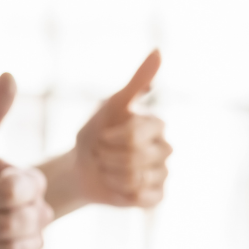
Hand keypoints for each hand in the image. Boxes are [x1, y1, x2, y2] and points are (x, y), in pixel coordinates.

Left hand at [55, 50, 171, 211]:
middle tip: (102, 154)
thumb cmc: (95, 133)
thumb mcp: (111, 106)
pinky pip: (140, 197)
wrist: (82, 167)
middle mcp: (166, 148)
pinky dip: (120, 193)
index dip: (110, 138)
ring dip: (111, 175)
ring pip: (136, 179)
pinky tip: (116, 185)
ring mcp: (163, 173)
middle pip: (135, 158)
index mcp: (157, 124)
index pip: (135, 135)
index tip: (102, 135)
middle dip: (108, 157)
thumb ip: (137, 81)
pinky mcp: (156, 195)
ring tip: (107, 169)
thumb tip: (159, 50)